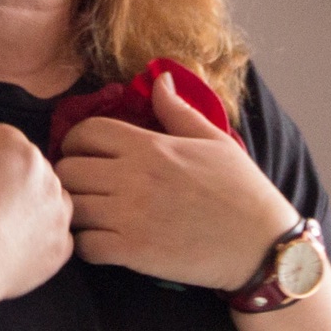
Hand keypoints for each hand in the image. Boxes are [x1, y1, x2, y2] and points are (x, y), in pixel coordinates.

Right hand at [0, 107, 73, 314]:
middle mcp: (50, 181)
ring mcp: (58, 218)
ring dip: (27, 200)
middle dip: (3, 171)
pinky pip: (54, 235)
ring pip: (47, 198)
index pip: (0, 135)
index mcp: (22, 152)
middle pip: (27, 166)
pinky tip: (17, 241)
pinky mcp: (59, 251)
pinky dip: (39, 234)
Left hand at [54, 71, 298, 288]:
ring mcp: (130, 216)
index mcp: (151, 146)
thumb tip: (158, 78)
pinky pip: (85, 246)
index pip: (86, 131)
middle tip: (86, 186)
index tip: (85, 153)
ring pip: (72, 207)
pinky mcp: (133, 252)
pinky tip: (103, 241)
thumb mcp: (213, 140)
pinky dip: (87, 245)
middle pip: (69, 170)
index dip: (77, 141)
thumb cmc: (242, 190)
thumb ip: (177, 110)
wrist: (261, 245)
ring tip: (92, 214)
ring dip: (77, 211)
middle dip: (72, 176)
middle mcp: (134, 178)